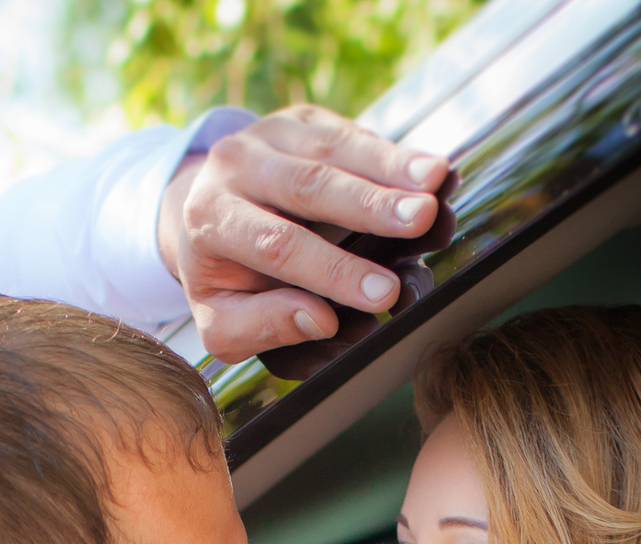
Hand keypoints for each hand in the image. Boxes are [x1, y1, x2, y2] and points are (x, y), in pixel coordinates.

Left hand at [158, 106, 451, 363]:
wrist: (202, 211)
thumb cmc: (223, 278)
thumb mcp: (221, 320)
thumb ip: (263, 325)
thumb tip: (321, 320)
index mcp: (210, 218)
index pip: (277, 245)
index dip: (333, 270)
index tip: (383, 294)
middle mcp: (233, 166)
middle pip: (308, 184)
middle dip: (370, 203)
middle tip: (422, 219)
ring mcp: (268, 135)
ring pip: (334, 148)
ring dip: (393, 166)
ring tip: (438, 182)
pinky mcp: (302, 121)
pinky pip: (351, 134)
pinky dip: (396, 154)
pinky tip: (434, 170)